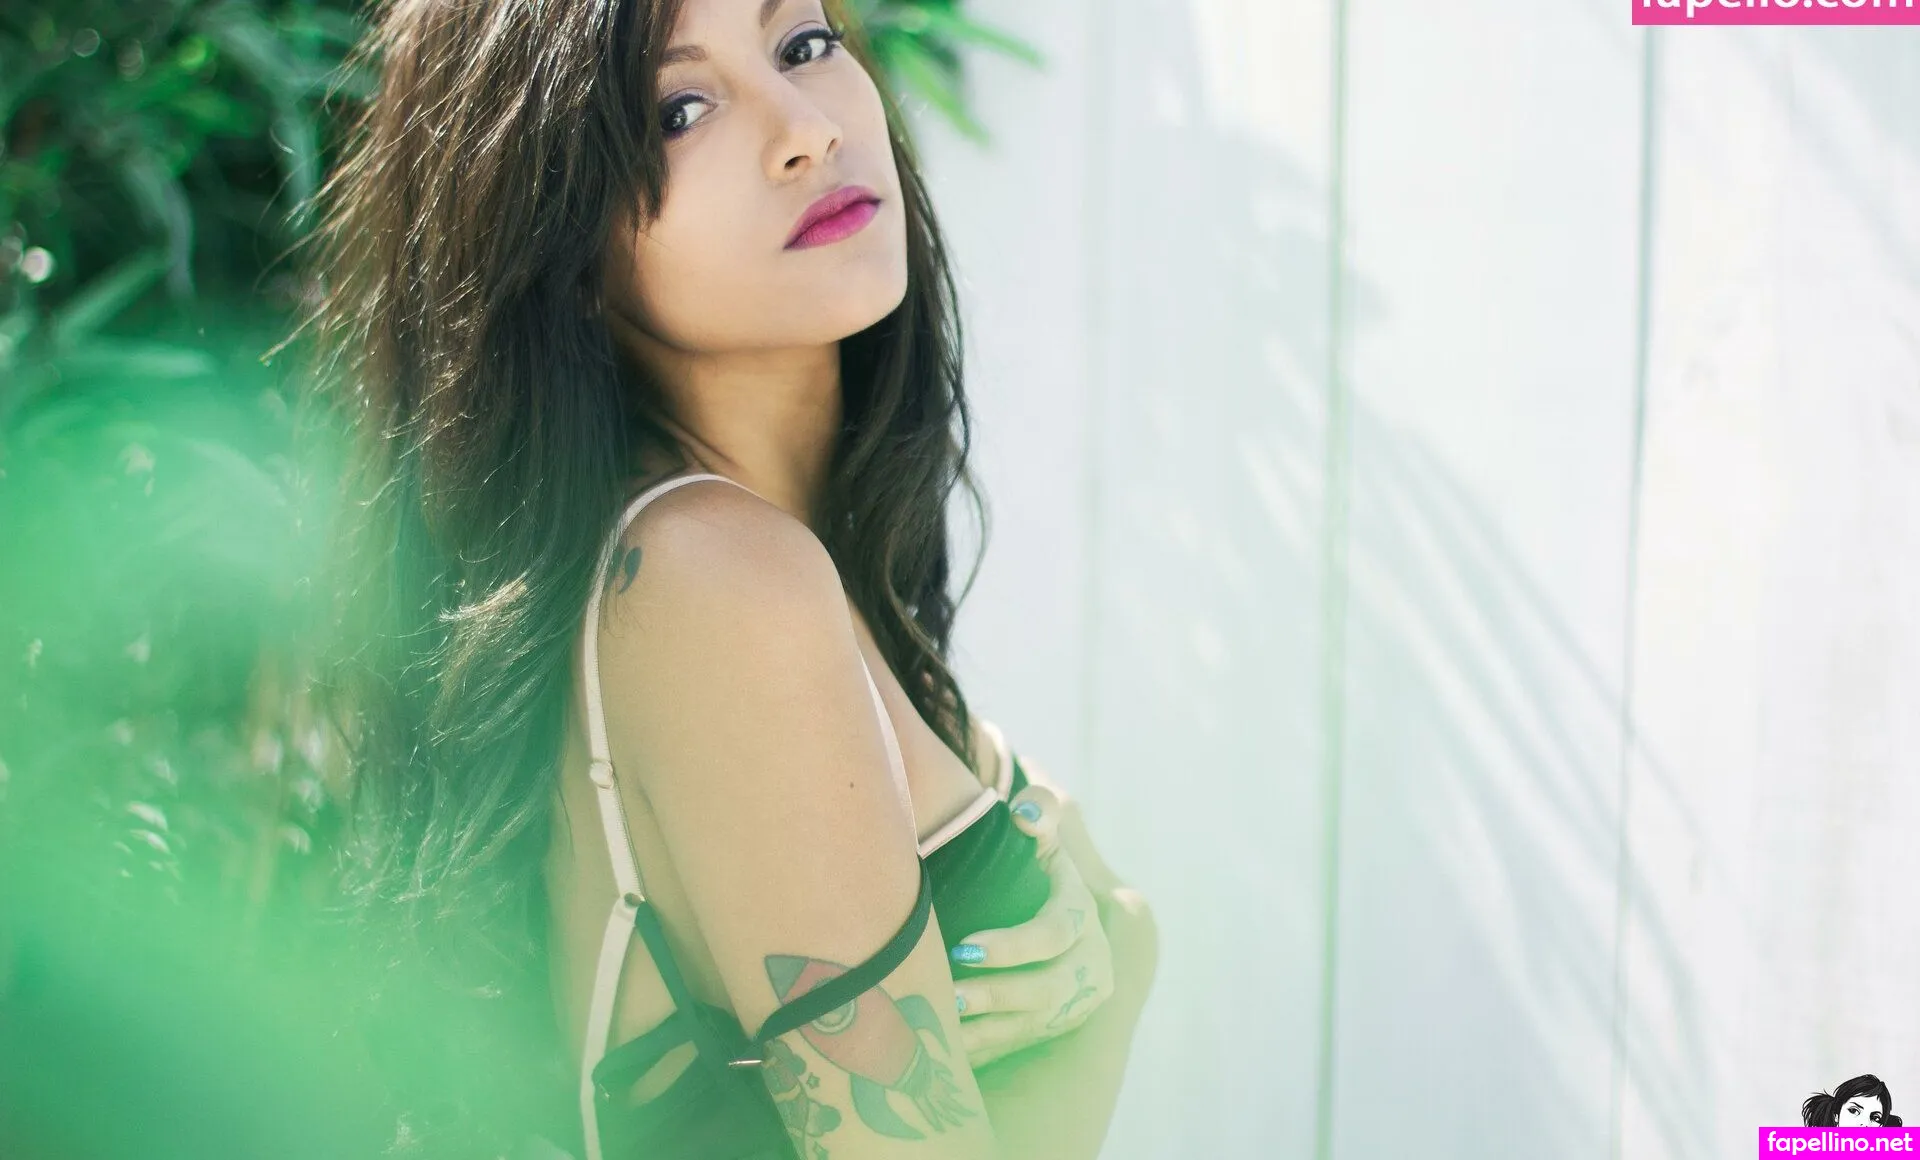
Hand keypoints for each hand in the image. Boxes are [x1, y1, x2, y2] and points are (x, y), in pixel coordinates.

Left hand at [949, 784, 1117, 1069]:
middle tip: (950, 993)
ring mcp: (1075, 1000)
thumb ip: (1039, 813)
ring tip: (944, 1021)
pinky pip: (1019, 1045)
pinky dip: (983, 1047)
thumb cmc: (1037, 867)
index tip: (964, 948)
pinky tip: (946, 1048)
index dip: (1014, 945)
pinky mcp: (1055, 1027)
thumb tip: (1024, 812)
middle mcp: (1088, 961)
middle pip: (1050, 987)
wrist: (1055, 914)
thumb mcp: (1044, 838)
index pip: (1056, 933)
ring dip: (988, 1026)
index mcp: (1081, 913)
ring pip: (1035, 1023)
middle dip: (998, 993)